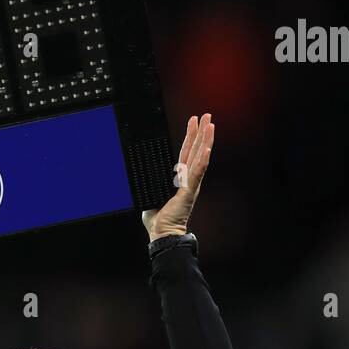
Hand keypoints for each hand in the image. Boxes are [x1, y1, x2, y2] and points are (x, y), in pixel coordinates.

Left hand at [142, 113, 213, 241]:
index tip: (193, 123)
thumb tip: (138, 170)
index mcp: (179, 178)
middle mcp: (188, 179)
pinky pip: (197, 173)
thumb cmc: (157, 217)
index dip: (190, 138)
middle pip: (195, 150)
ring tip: (210, 125)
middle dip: (201, 132)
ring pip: (199, 158)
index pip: (185, 153)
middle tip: (207, 116)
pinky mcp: (189, 191)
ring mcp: (190, 184)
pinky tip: (207, 149)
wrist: (162, 232)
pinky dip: (202, 160)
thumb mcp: (151, 192)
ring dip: (205, 141)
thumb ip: (150, 181)